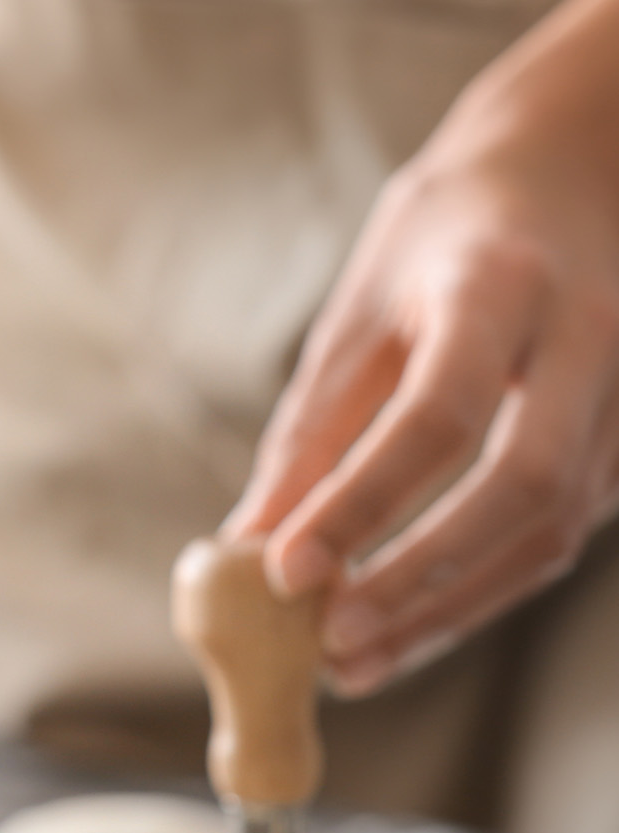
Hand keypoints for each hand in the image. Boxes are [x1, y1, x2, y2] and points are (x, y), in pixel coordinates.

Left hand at [228, 47, 618, 694]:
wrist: (574, 165)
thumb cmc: (444, 240)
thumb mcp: (361, 311)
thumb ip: (311, 433)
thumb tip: (246, 548)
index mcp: (501, 284)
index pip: (438, 413)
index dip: (362, 502)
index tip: (283, 572)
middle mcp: (590, 336)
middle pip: (521, 486)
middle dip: (420, 578)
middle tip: (330, 644)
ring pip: (550, 532)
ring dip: (447, 613)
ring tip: (350, 667)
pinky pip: (555, 541)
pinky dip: (474, 597)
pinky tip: (403, 633)